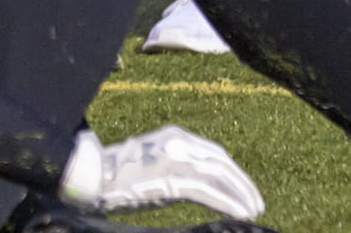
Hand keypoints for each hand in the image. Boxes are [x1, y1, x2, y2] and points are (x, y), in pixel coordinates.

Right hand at [61, 123, 266, 220]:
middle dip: (242, 184)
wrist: (92, 176)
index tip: (247, 191)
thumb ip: (179, 167)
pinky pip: (206, 192)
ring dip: (239, 196)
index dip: (234, 173)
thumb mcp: (155, 163)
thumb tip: (205, 185)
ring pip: (218, 176)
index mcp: (175, 135)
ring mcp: (175, 158)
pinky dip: (226, 203)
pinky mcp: (170, 177)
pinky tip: (239, 214)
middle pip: (221, 162)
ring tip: (253, 212)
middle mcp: (178, 141)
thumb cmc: (118, 175)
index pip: (214, 153)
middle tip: (257, 204)